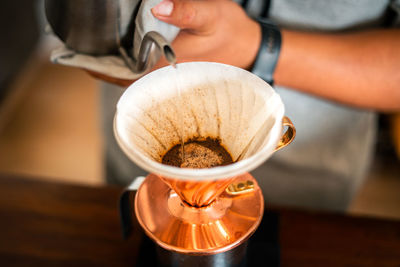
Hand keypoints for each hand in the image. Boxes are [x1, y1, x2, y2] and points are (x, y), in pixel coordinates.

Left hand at [87, 0, 260, 86]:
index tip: (81, 62)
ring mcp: (170, 75)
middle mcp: (166, 75)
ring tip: (95, 58)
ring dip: (114, 70)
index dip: (102, 70)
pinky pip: (147, 74)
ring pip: (135, 79)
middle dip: (102, 70)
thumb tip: (158, 8)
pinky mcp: (175, 70)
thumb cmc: (230, 32)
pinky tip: (123, 59)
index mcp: (169, 65)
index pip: (127, 75)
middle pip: (125, 80)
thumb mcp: (211, 15)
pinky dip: (130, 68)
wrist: (248, 48)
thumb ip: (186, 10)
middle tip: (81, 57)